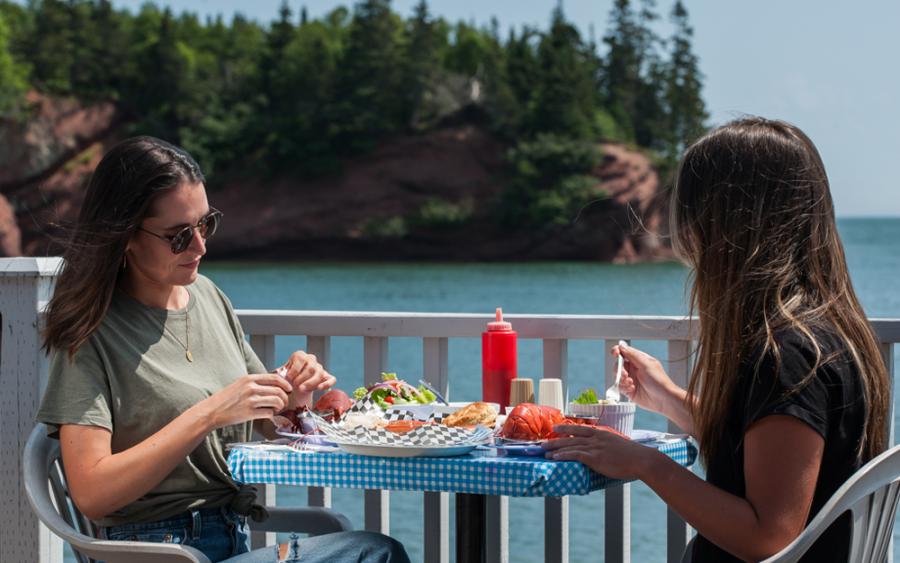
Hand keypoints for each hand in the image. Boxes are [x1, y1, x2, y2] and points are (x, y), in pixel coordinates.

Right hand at [200, 373, 292, 428]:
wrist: (212, 411)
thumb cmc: (226, 399)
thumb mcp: (240, 385)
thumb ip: (254, 383)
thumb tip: (273, 386)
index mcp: (249, 379)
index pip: (275, 378)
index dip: (285, 384)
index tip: (289, 389)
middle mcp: (251, 388)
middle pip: (278, 390)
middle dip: (285, 398)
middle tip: (283, 403)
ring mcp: (250, 400)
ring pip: (276, 401)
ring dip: (280, 406)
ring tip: (277, 409)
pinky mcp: (249, 413)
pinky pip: (269, 413)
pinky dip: (272, 415)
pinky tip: (268, 415)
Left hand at [280, 350, 335, 409]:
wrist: (291, 388)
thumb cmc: (285, 380)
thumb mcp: (280, 375)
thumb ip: (278, 374)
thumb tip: (277, 376)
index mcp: (300, 356)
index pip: (301, 359)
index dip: (294, 370)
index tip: (288, 378)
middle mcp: (311, 360)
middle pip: (311, 367)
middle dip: (302, 378)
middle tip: (295, 385)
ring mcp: (320, 368)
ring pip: (320, 373)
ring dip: (311, 382)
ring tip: (302, 389)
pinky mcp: (327, 377)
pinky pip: (331, 379)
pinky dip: (327, 384)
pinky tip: (319, 389)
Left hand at [542, 424, 658, 480]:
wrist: (641, 459)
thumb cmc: (633, 455)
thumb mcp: (618, 445)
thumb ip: (608, 446)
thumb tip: (603, 452)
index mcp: (602, 433)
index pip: (580, 428)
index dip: (566, 428)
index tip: (555, 427)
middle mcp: (596, 438)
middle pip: (571, 436)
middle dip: (555, 439)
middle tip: (543, 442)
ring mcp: (595, 447)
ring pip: (570, 445)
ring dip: (556, 449)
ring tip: (544, 451)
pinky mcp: (595, 458)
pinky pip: (575, 455)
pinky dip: (564, 455)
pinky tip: (555, 458)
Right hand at [613, 342, 680, 415]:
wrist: (663, 399)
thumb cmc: (659, 381)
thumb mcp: (646, 365)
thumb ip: (632, 355)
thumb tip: (622, 346)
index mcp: (639, 360)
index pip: (625, 352)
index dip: (618, 351)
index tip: (615, 353)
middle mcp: (634, 369)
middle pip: (618, 365)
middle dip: (620, 369)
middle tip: (625, 374)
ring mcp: (631, 379)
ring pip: (618, 376)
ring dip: (622, 380)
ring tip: (631, 383)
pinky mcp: (629, 390)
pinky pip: (620, 387)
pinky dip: (624, 387)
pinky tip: (632, 388)